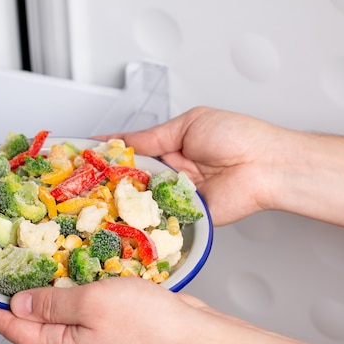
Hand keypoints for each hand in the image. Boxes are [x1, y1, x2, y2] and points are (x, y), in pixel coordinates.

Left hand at [0, 276, 215, 343]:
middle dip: (8, 298)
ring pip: (53, 313)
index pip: (12, 328)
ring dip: (38, 291)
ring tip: (23, 269)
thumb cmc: (148, 322)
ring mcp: (91, 338)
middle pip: (29, 323)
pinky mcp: (108, 327)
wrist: (193, 333)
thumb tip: (19, 302)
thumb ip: (51, 302)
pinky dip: (65, 289)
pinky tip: (66, 272)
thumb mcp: (91, 303)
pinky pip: (76, 307)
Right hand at [99, 106, 286, 225]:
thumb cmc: (236, 136)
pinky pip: (157, 220)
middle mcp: (168, 173)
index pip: (130, 151)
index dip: (107, 154)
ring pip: (139, 200)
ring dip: (119, 200)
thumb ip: (152, 136)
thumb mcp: (188, 124)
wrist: (264, 165)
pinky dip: (140, 220)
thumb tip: (121, 140)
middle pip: (129, 178)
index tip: (82, 155)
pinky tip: (119, 218)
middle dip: (106, 179)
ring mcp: (173, 197)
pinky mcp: (182, 218)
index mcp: (169, 147)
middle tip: (79, 180)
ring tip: (90, 199)